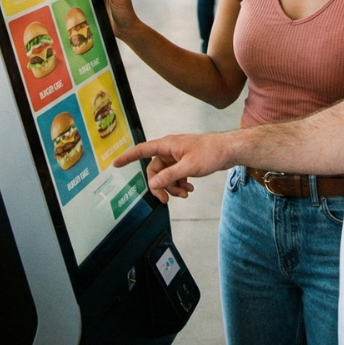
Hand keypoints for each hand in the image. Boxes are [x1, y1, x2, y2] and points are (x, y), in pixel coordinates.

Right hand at [113, 132, 233, 202]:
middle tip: (167, 200)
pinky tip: (189, 189)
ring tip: (185, 193)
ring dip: (172, 186)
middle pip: (155, 170)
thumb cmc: (210, 153)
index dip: (128, 157)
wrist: (228, 151)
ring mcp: (177, 156)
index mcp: (167, 145)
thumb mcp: (188, 167)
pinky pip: (175, 175)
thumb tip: (153, 184)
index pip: (142, 150)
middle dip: (160, 185)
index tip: (115, 163)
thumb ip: (169, 176)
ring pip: (166, 175)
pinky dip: (180, 184)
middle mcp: (170, 149)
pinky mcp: (185, 162)